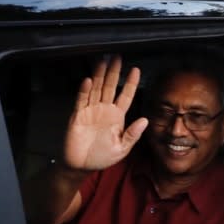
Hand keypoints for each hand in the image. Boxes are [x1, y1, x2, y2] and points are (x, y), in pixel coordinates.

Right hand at [63, 55, 148, 170]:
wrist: (81, 166)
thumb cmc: (101, 157)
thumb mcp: (122, 148)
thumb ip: (132, 134)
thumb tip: (145, 120)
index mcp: (117, 117)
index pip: (126, 96)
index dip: (130, 83)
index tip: (136, 69)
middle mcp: (104, 110)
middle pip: (110, 87)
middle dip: (114, 72)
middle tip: (117, 57)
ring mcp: (91, 111)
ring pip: (96, 89)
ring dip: (99, 75)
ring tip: (102, 61)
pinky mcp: (78, 115)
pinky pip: (82, 101)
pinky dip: (84, 91)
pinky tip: (88, 80)